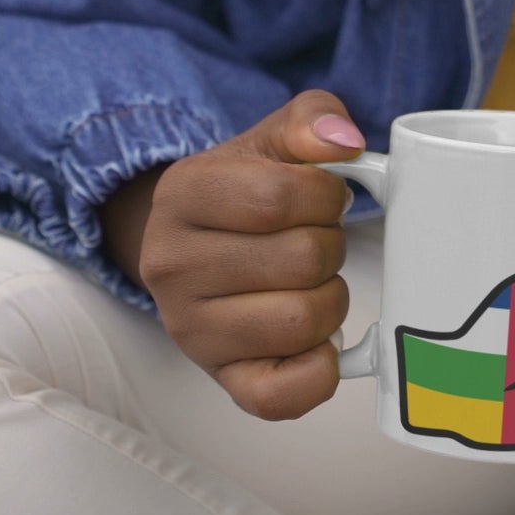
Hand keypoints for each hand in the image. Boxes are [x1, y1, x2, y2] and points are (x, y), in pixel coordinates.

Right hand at [131, 91, 365, 419]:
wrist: (198, 245)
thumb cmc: (244, 192)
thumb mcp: (271, 140)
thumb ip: (313, 119)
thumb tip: (342, 142)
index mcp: (183, 194)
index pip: (282, 196)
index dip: (325, 196)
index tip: (322, 197)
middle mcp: (172, 266)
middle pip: (301, 260)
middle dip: (331, 246)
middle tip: (315, 242)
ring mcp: (191, 330)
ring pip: (303, 322)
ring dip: (330, 299)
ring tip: (310, 283)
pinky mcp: (221, 378)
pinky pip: (283, 394)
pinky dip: (319, 368)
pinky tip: (318, 340)